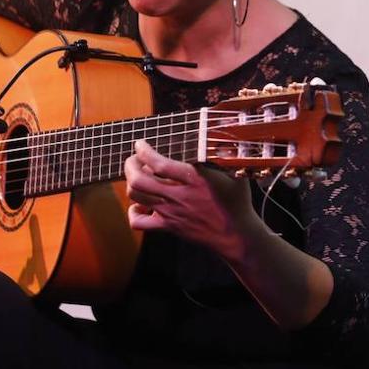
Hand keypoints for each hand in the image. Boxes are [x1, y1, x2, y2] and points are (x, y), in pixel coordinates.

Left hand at [124, 139, 256, 259]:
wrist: (236, 235)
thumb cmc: (237, 202)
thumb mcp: (234, 173)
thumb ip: (223, 155)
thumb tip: (221, 133)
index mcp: (194, 179)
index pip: (159, 164)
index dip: (143, 151)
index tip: (140, 144)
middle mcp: (179, 195)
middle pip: (139, 180)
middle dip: (130, 165)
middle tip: (134, 159)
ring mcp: (171, 212)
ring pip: (136, 196)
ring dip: (131, 182)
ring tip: (137, 175)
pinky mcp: (168, 226)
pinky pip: (139, 222)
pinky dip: (134, 211)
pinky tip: (142, 204)